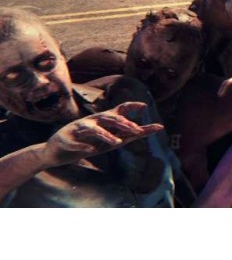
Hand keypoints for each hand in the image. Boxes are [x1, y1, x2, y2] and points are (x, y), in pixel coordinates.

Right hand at [41, 103, 163, 167]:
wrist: (55, 152)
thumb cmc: (85, 144)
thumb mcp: (108, 141)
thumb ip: (127, 134)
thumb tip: (148, 130)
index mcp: (102, 120)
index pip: (118, 110)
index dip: (131, 107)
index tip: (144, 106)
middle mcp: (91, 121)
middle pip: (108, 118)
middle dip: (123, 123)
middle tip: (136, 130)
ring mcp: (77, 129)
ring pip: (93, 130)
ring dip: (106, 136)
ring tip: (118, 143)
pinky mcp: (65, 140)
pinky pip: (75, 143)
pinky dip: (83, 146)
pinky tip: (91, 150)